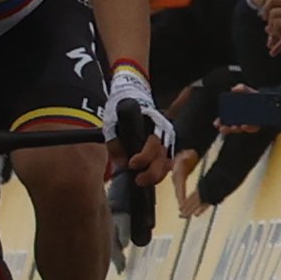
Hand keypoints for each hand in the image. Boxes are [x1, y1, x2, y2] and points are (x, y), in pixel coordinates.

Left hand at [106, 63, 171, 185]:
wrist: (132, 98)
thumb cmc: (121, 111)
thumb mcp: (112, 123)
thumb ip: (115, 143)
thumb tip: (121, 164)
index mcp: (152, 125)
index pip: (152, 145)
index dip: (144, 157)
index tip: (132, 164)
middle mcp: (163, 132)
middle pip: (163, 156)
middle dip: (152, 171)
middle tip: (138, 180)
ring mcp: (167, 139)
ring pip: (167, 161)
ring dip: (157, 174)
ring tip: (142, 181)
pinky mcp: (167, 146)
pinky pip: (168, 162)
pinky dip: (160, 171)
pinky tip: (150, 178)